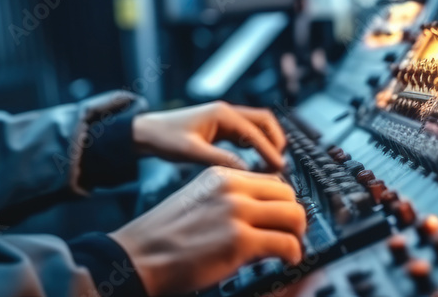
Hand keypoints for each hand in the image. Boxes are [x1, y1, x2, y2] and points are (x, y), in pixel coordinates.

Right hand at [111, 166, 305, 295]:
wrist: (140, 256)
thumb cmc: (164, 235)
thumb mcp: (199, 200)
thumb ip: (228, 199)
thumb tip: (261, 213)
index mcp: (220, 175)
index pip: (271, 180)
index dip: (282, 202)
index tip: (283, 217)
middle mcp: (231, 188)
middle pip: (288, 195)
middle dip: (294, 216)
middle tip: (291, 234)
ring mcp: (237, 212)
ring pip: (293, 215)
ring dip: (297, 235)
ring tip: (290, 248)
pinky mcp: (241, 240)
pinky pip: (286, 243)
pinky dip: (293, 254)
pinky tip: (286, 261)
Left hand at [132, 101, 286, 170]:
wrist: (146, 132)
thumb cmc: (164, 138)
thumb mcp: (192, 152)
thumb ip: (220, 160)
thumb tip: (246, 171)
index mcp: (222, 114)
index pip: (256, 132)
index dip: (270, 151)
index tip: (279, 168)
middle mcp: (226, 113)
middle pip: (264, 121)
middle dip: (275, 140)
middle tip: (280, 163)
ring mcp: (224, 119)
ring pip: (256, 126)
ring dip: (267, 142)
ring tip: (272, 165)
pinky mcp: (219, 128)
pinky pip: (245, 133)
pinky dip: (255, 145)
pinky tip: (254, 161)